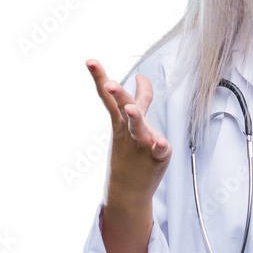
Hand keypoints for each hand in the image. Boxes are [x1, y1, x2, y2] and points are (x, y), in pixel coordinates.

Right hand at [86, 59, 171, 203]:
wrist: (128, 190)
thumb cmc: (132, 152)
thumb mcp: (133, 122)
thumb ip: (140, 99)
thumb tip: (141, 77)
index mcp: (123, 120)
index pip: (113, 97)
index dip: (102, 78)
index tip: (91, 61)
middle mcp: (131, 129)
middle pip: (123, 108)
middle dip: (117, 94)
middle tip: (108, 83)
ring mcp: (143, 143)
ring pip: (138, 127)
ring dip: (135, 117)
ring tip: (133, 109)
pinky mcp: (157, 156)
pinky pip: (159, 150)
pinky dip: (160, 145)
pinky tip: (162, 143)